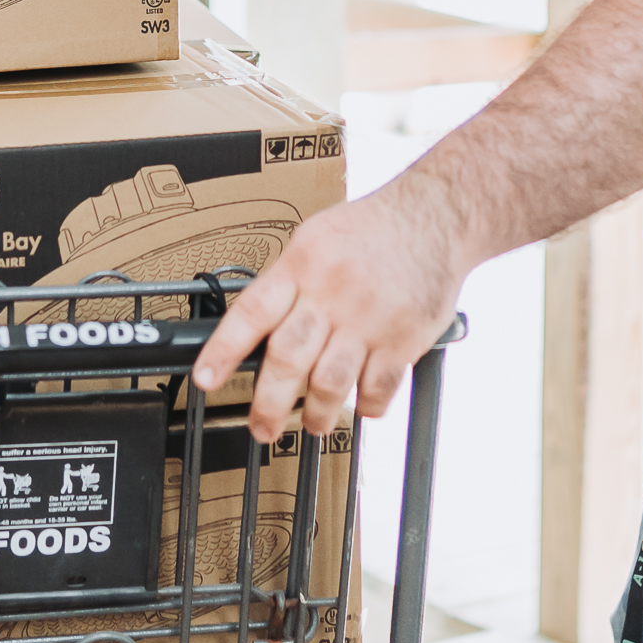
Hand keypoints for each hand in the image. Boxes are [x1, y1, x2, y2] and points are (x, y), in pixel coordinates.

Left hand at [192, 181, 465, 443]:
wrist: (435, 215)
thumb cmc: (372, 227)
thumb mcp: (316, 238)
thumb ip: (288, 280)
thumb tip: (257, 327)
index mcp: (303, 265)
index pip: (252, 313)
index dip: (224, 350)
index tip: (206, 380)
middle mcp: (332, 294)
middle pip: (288, 358)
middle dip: (269, 404)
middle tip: (261, 428)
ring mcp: (369, 319)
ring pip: (330, 383)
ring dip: (318, 414)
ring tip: (314, 425)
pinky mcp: (404, 337)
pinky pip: (379, 387)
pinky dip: (368, 405)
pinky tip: (363, 405)